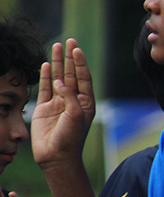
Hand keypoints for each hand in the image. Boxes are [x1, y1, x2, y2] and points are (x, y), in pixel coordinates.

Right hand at [30, 40, 96, 169]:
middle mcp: (72, 100)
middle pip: (72, 74)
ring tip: (56, 46)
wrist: (56, 156)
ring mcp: (58, 103)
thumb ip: (69, 95)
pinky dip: (46, 76)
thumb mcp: (75, 115)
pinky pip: (44, 88)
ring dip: (58, 62)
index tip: (77, 49)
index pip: (84, 78)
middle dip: (70, 57)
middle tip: (69, 40)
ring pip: (58, 78)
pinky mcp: (43, 108)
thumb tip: (60, 81)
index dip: (80, 63)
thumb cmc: (71, 138)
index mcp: (86, 102)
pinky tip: (47, 64)